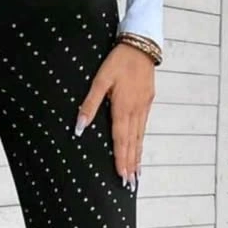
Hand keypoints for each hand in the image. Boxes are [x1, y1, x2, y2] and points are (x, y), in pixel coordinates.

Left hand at [75, 42, 155, 188]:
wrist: (141, 44)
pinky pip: (143, 127)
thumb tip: (79, 128)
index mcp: (122, 107)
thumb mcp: (100, 80)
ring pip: (139, 137)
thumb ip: (89, 104)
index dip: (121, 159)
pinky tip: (139, 149)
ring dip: (137, 156)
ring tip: (137, 173)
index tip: (121, 175)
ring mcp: (143, 107)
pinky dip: (141, 142)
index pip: (120, 139)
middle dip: (131, 164)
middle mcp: (135, 110)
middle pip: (132, 143)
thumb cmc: (118, 60)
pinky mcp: (147, 101)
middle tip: (131, 183)